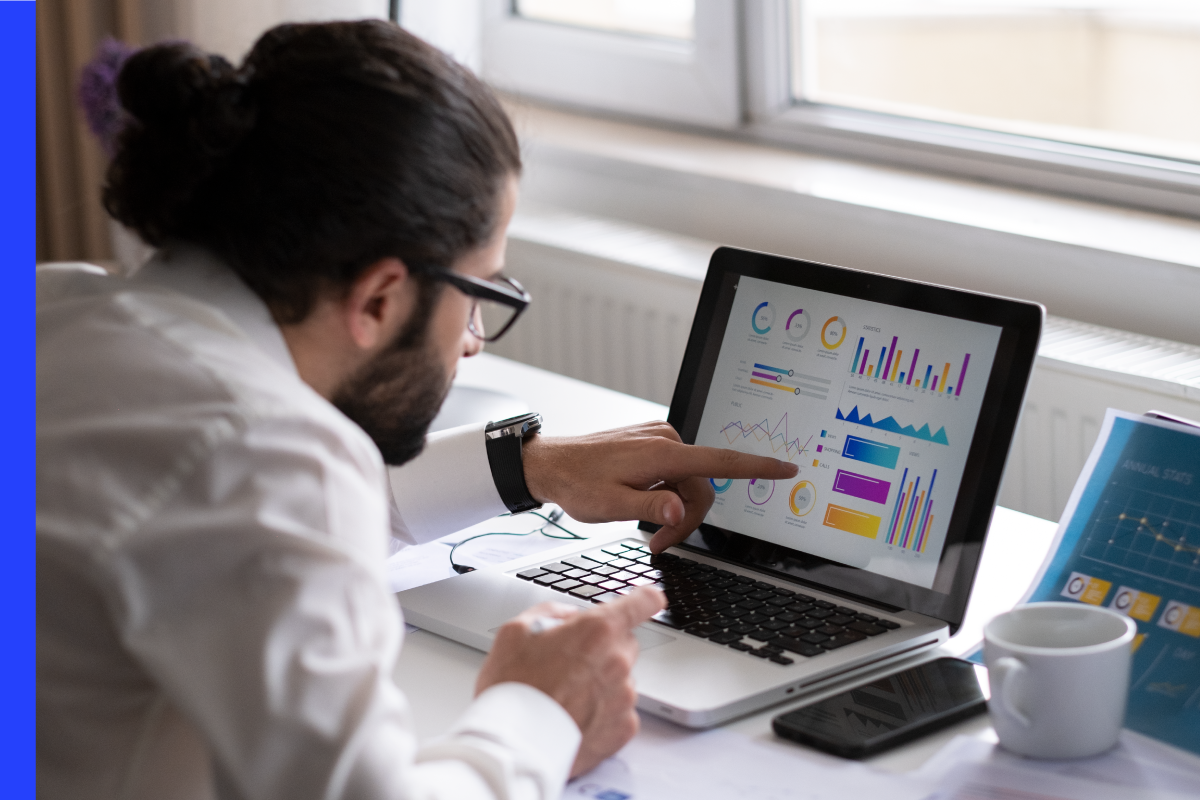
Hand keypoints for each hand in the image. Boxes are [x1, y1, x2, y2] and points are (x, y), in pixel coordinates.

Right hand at [475, 587, 665, 776]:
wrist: (513, 745)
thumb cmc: (512, 689)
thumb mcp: (516, 631)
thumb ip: (551, 613)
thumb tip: (569, 615)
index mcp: (596, 631)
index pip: (643, 602)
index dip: (644, 599)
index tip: (647, 599)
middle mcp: (617, 661)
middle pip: (626, 643)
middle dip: (605, 647)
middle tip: (571, 663)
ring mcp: (623, 697)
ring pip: (622, 679)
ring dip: (603, 682)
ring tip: (567, 695)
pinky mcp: (623, 728)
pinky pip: (621, 711)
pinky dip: (604, 712)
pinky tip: (577, 715)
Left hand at [522, 421, 797, 551]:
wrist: (551, 464)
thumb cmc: (576, 482)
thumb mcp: (611, 505)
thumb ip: (649, 507)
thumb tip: (679, 509)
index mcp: (662, 454)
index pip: (721, 461)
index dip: (758, 466)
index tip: (786, 468)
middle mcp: (665, 441)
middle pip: (701, 487)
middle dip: (686, 520)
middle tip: (657, 545)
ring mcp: (659, 440)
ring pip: (688, 484)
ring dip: (674, 510)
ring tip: (646, 531)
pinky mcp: (652, 444)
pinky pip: (675, 473)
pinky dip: (665, 494)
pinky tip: (641, 503)